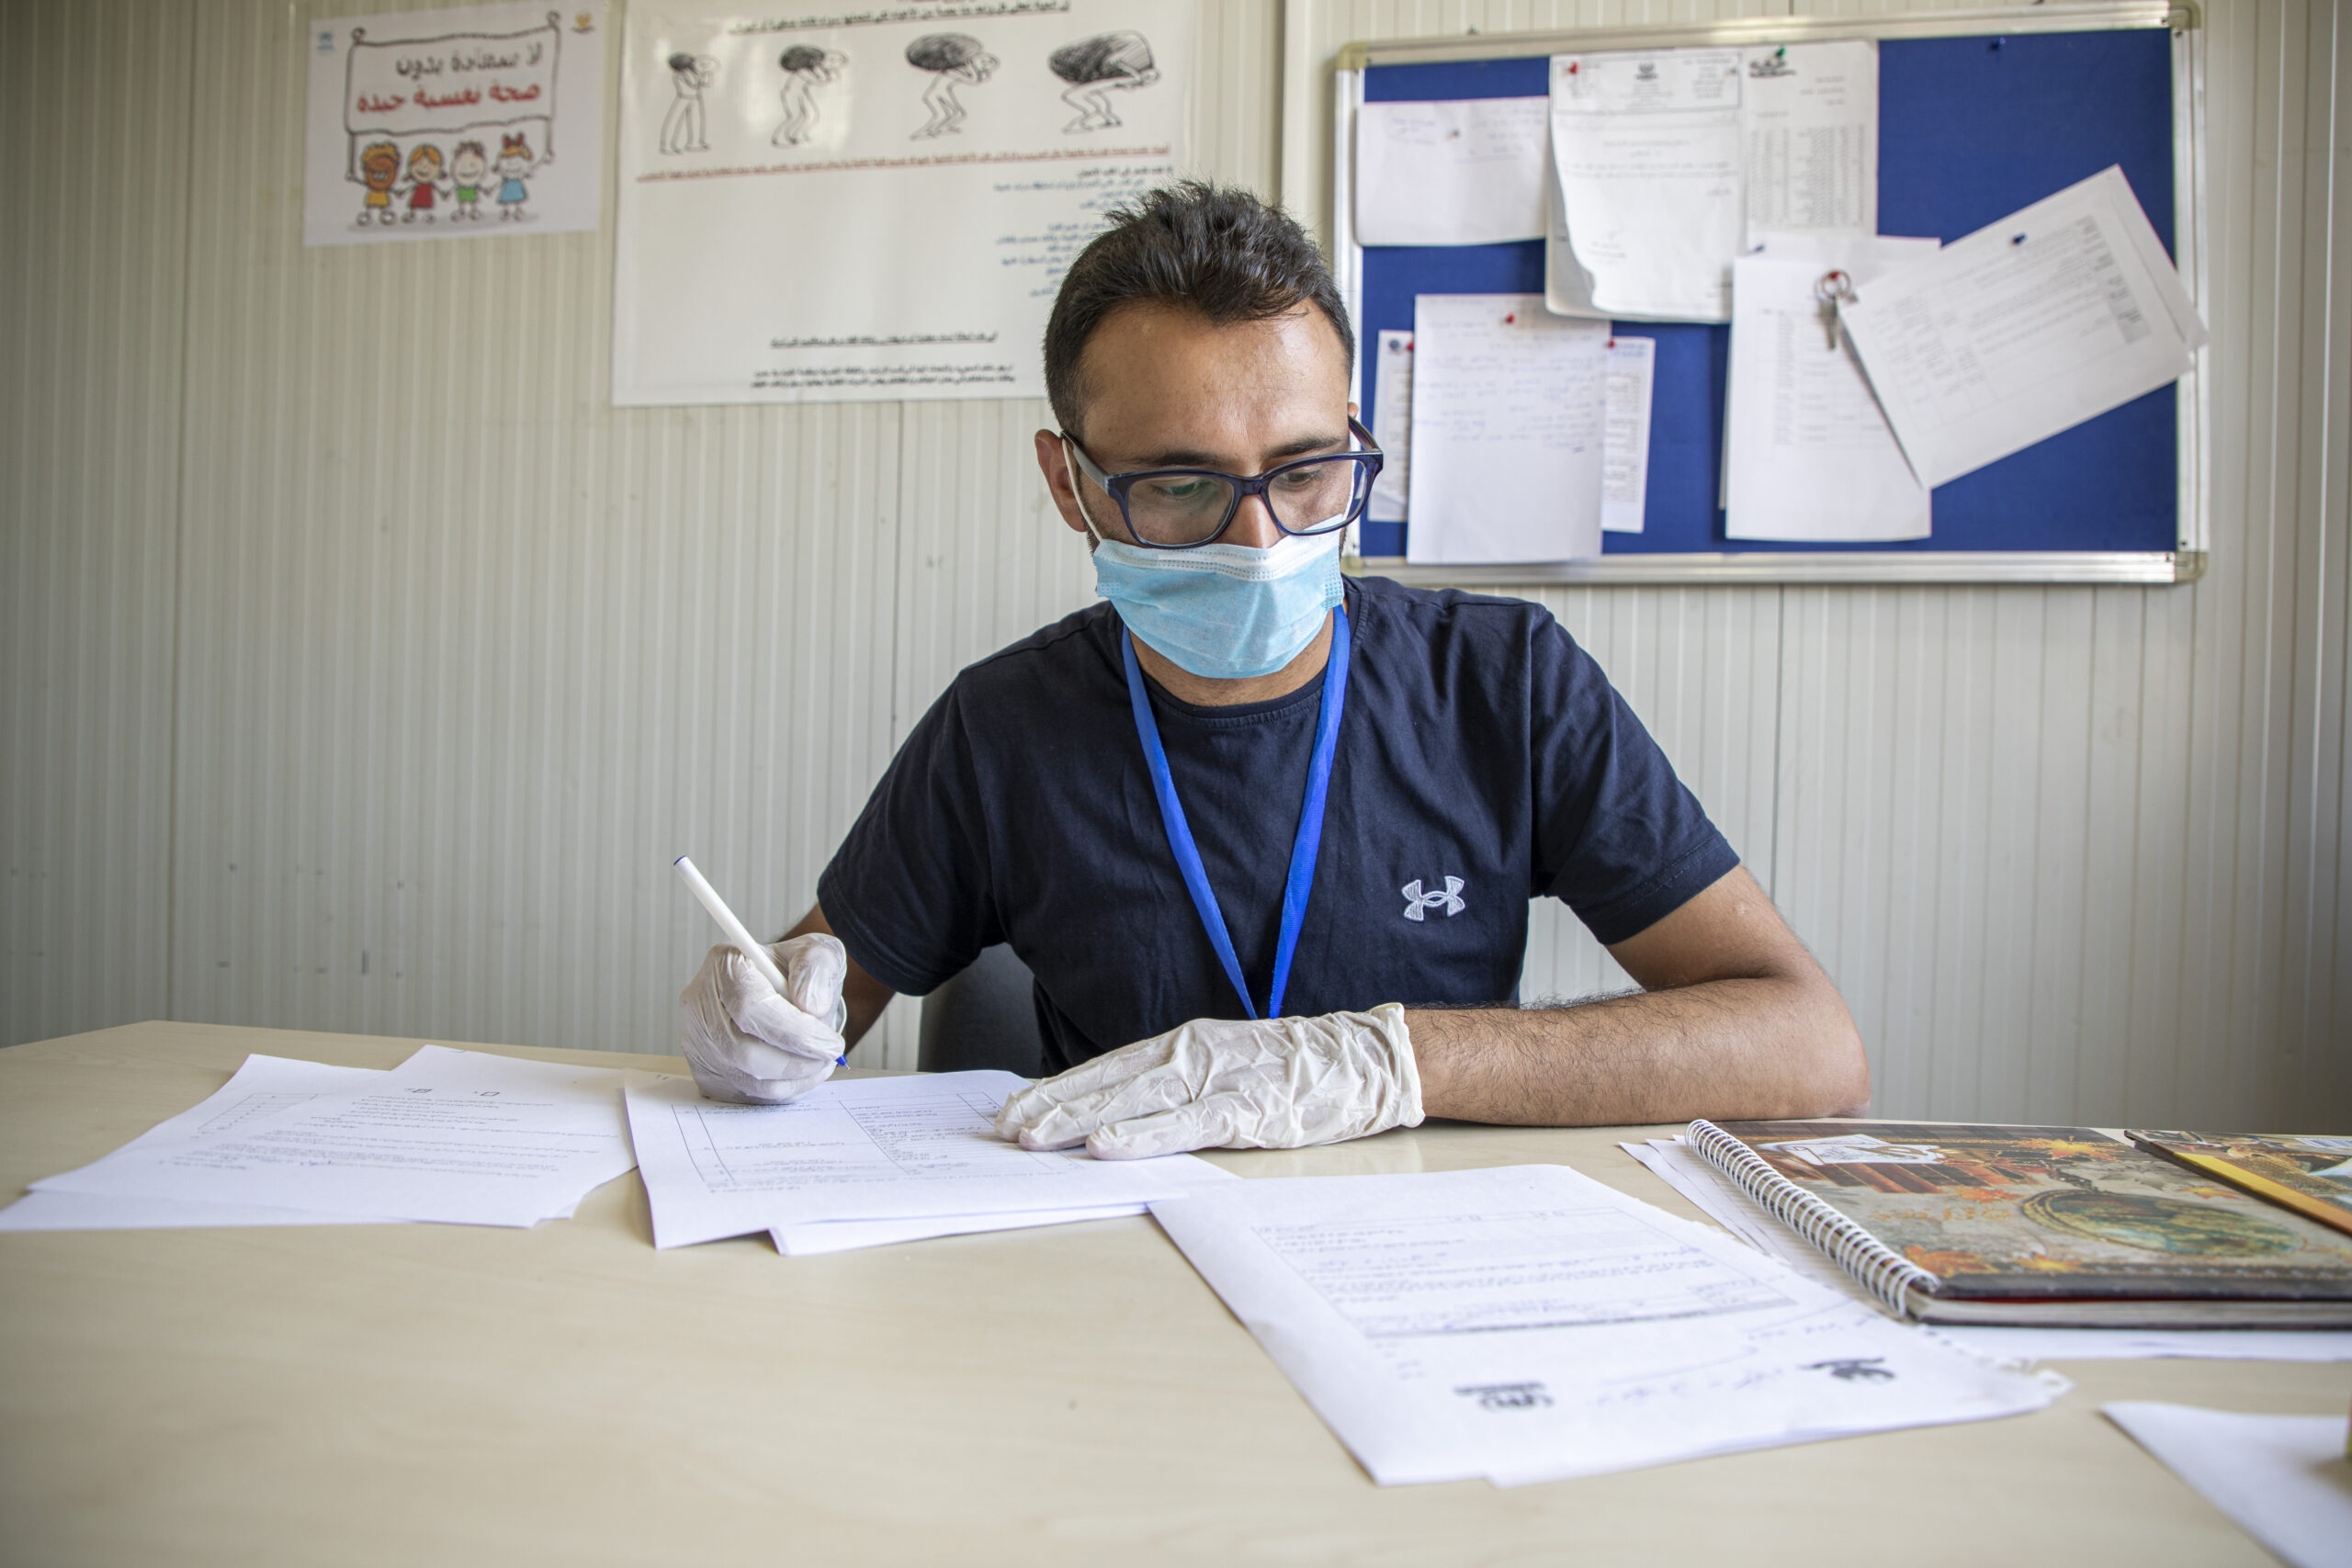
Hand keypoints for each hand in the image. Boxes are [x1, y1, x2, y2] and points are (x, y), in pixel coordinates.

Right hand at [677, 935, 848, 1103]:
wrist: (781, 989)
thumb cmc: (796, 971)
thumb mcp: (818, 953)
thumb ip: (817, 969)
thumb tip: (810, 1006)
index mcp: (724, 965)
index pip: (751, 1007)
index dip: (795, 1032)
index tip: (830, 1043)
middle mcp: (700, 1004)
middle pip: (744, 1051)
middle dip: (796, 1061)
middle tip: (830, 1056)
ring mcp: (697, 1041)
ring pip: (745, 1078)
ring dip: (793, 1079)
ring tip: (819, 1062)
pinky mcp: (705, 1071)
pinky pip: (744, 1094)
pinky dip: (781, 1090)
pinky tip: (800, 1072)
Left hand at [993, 1004, 1421, 1159]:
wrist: (1367, 1059)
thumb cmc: (1295, 1068)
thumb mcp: (1226, 1064)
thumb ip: (1178, 1081)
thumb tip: (1120, 1108)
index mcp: (1185, 1044)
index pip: (1106, 1067)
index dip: (1058, 1088)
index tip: (1015, 1109)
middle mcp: (1193, 1054)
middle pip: (1108, 1081)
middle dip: (1053, 1106)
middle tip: (1004, 1129)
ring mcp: (1219, 1080)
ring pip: (1135, 1101)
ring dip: (1081, 1120)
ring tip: (1037, 1138)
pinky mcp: (1247, 1110)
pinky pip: (1185, 1127)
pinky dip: (1142, 1136)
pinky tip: (1107, 1147)